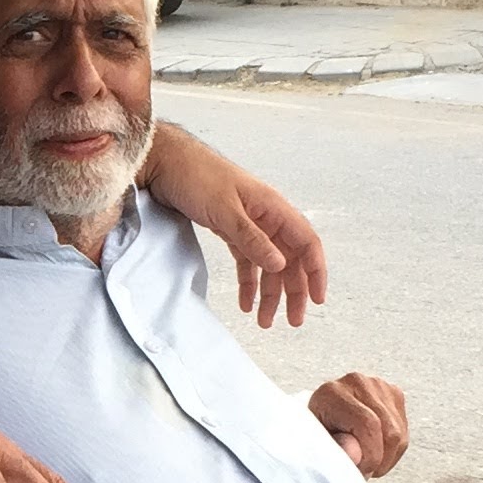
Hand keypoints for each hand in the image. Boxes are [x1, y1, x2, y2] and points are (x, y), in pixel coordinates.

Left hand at [136, 122, 328, 327]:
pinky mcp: (230, 230)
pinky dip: (248, 283)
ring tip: (264, 321)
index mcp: (273, 208)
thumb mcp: (225, 210)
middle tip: (293, 321)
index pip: (306, 243)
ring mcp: (249, 224)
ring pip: (268, 264)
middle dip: (294, 291)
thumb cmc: (196, 176)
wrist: (165, 161)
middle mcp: (266, 217)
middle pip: (290, 259)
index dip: (315, 271)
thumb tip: (280, 265)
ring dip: (269, 293)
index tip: (317, 299)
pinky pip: (246, 262)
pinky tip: (246, 303)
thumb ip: (252, 239)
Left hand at [309, 373, 409, 476]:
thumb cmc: (316, 434)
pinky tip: (376, 452)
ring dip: (387, 458)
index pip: (368, 424)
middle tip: (364, 470)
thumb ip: (335, 448)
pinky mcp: (394, 394)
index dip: (371, 454)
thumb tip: (356, 454)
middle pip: (389, 431)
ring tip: (367, 462)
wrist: (321, 416)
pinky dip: (393, 451)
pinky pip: (404, 432)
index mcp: (333, 393)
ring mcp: (379, 386)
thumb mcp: (316, 444)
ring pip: (399, 434)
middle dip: (380, 460)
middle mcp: (358, 383)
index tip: (362, 470)